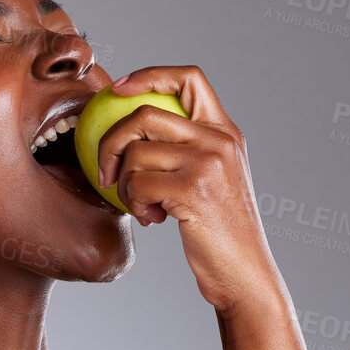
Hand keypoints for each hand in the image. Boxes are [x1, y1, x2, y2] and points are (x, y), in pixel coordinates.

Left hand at [98, 65, 285, 315]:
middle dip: (112, 142)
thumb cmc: (219, 235)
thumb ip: (189, 153)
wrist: (243, 273)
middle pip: (145, 114)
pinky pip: (139, 183)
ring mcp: (208, 162)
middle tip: (106, 173)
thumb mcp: (213, 182)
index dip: (148, 75)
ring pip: (137, 152)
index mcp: (226, 131)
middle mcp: (219, 139)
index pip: (188, 78)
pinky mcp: (192, 189)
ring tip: (143, 207)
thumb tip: (135, 135)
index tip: (118, 90)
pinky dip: (134, 203)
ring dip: (126, 185)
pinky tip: (152, 219)